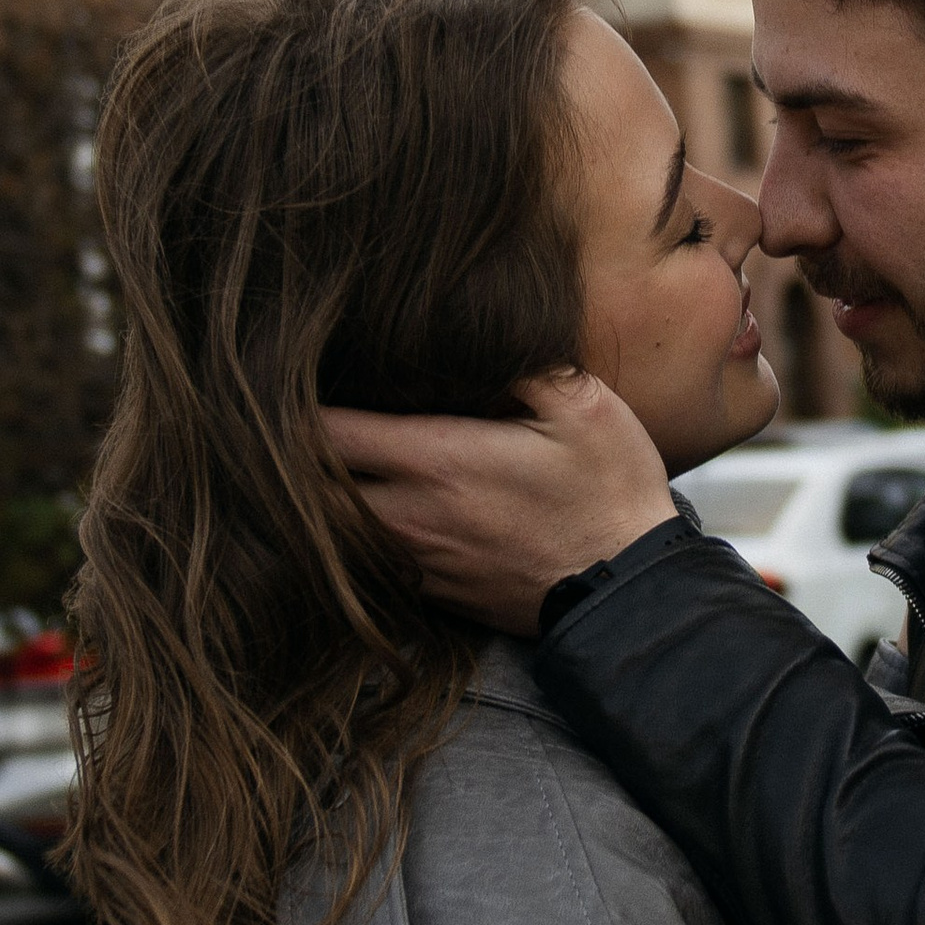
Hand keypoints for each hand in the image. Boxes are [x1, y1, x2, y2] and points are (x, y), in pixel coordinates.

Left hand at [322, 370, 674, 635]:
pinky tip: (377, 507)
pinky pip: (370, 561)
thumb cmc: (610, 493)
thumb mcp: (583, 406)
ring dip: (323, 499)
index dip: (294, 406)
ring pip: (333, 533)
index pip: (326, 434)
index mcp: (436, 460)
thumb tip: (475, 331)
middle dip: (292, 460)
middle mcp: (411, 516)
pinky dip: (356, 535)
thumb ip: (521, 364)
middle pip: (309, 491)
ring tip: (325, 463)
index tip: (292, 380)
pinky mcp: (434, 593)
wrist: (633, 594)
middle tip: (293, 423)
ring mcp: (419, 561)